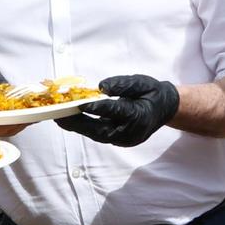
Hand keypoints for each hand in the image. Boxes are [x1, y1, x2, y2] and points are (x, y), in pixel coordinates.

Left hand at [56, 74, 179, 146]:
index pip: (115, 112)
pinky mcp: (121, 141)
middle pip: (101, 130)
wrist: (166, 108)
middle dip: (79, 123)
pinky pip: (101, 136)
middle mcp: (132, 132)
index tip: (80, 104)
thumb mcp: (141, 83)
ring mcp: (126, 140)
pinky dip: (86, 128)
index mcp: (139, 115)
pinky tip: (73, 121)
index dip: (97, 108)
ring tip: (61, 118)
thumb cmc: (152, 92)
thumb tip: (101, 87)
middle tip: (59, 116)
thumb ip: (123, 84)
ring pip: (98, 135)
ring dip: (79, 127)